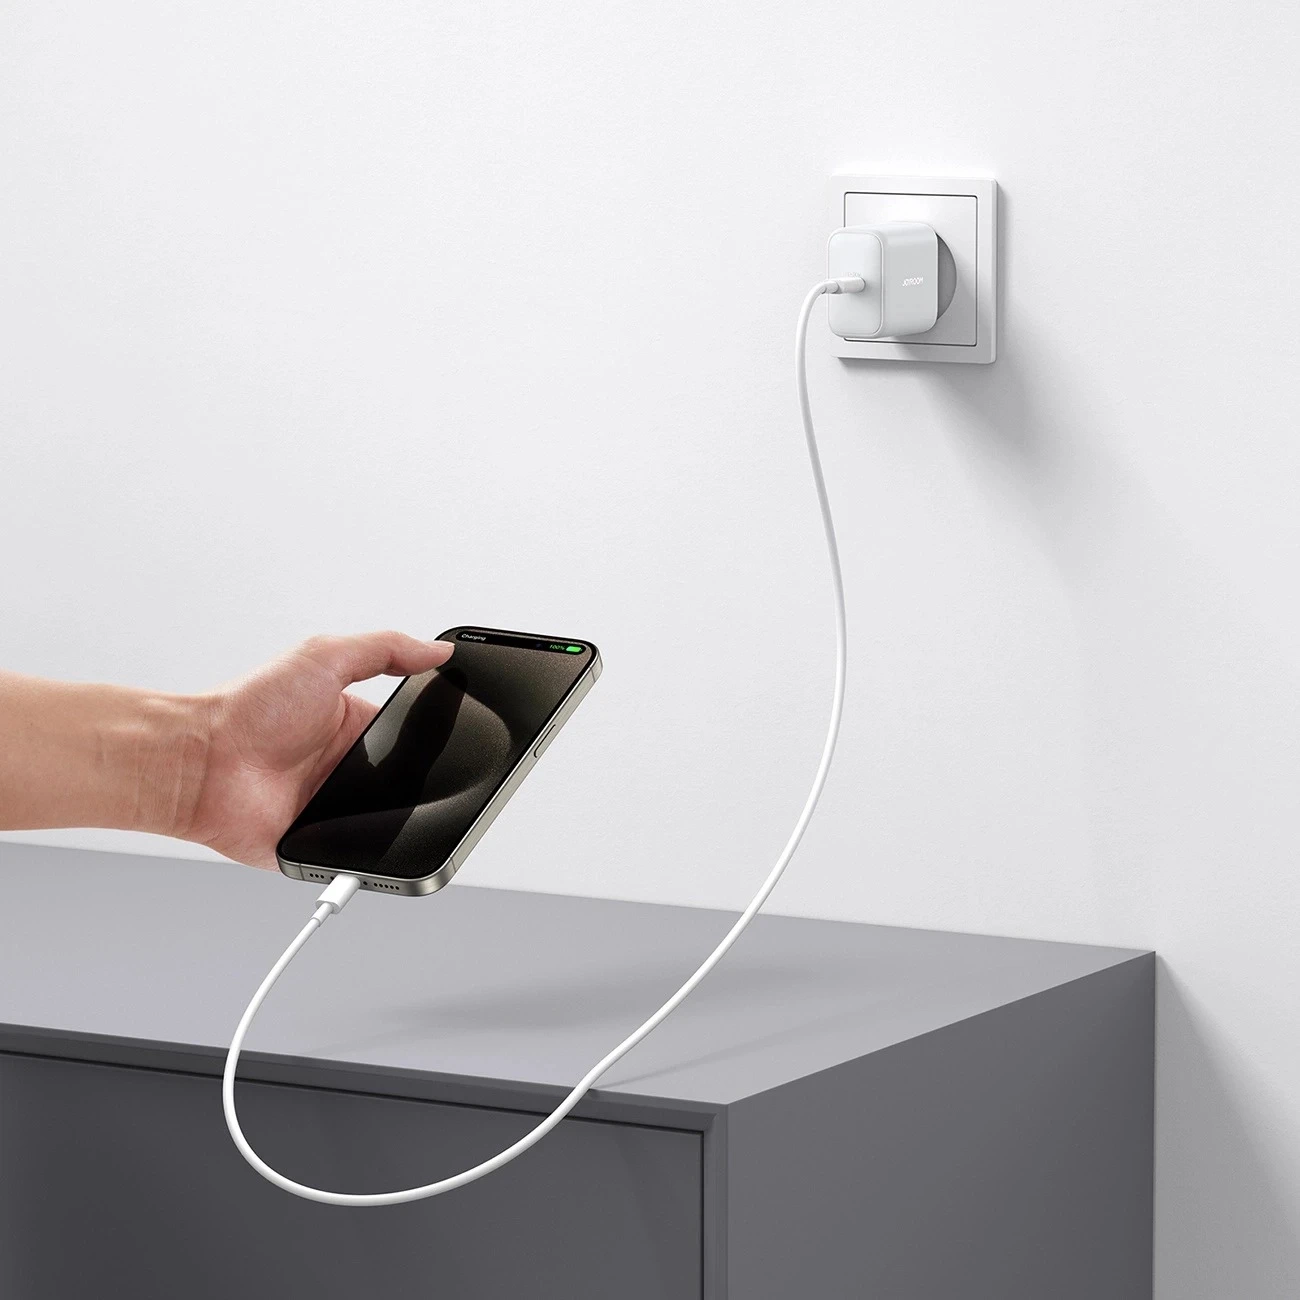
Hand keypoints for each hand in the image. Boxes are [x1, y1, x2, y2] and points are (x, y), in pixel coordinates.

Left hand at [184, 632, 453, 868]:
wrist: (200, 763)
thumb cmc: (247, 709)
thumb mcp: (324, 657)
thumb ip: (385, 650)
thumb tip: (436, 650)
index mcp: (353, 723)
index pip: (410, 731)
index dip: (434, 732)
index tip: (456, 729)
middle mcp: (346, 766)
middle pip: (406, 778)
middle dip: (419, 779)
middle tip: (417, 771)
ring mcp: (333, 807)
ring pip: (390, 820)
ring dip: (394, 814)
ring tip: (384, 800)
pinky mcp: (319, 845)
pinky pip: (359, 855)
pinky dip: (367, 850)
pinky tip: (362, 831)